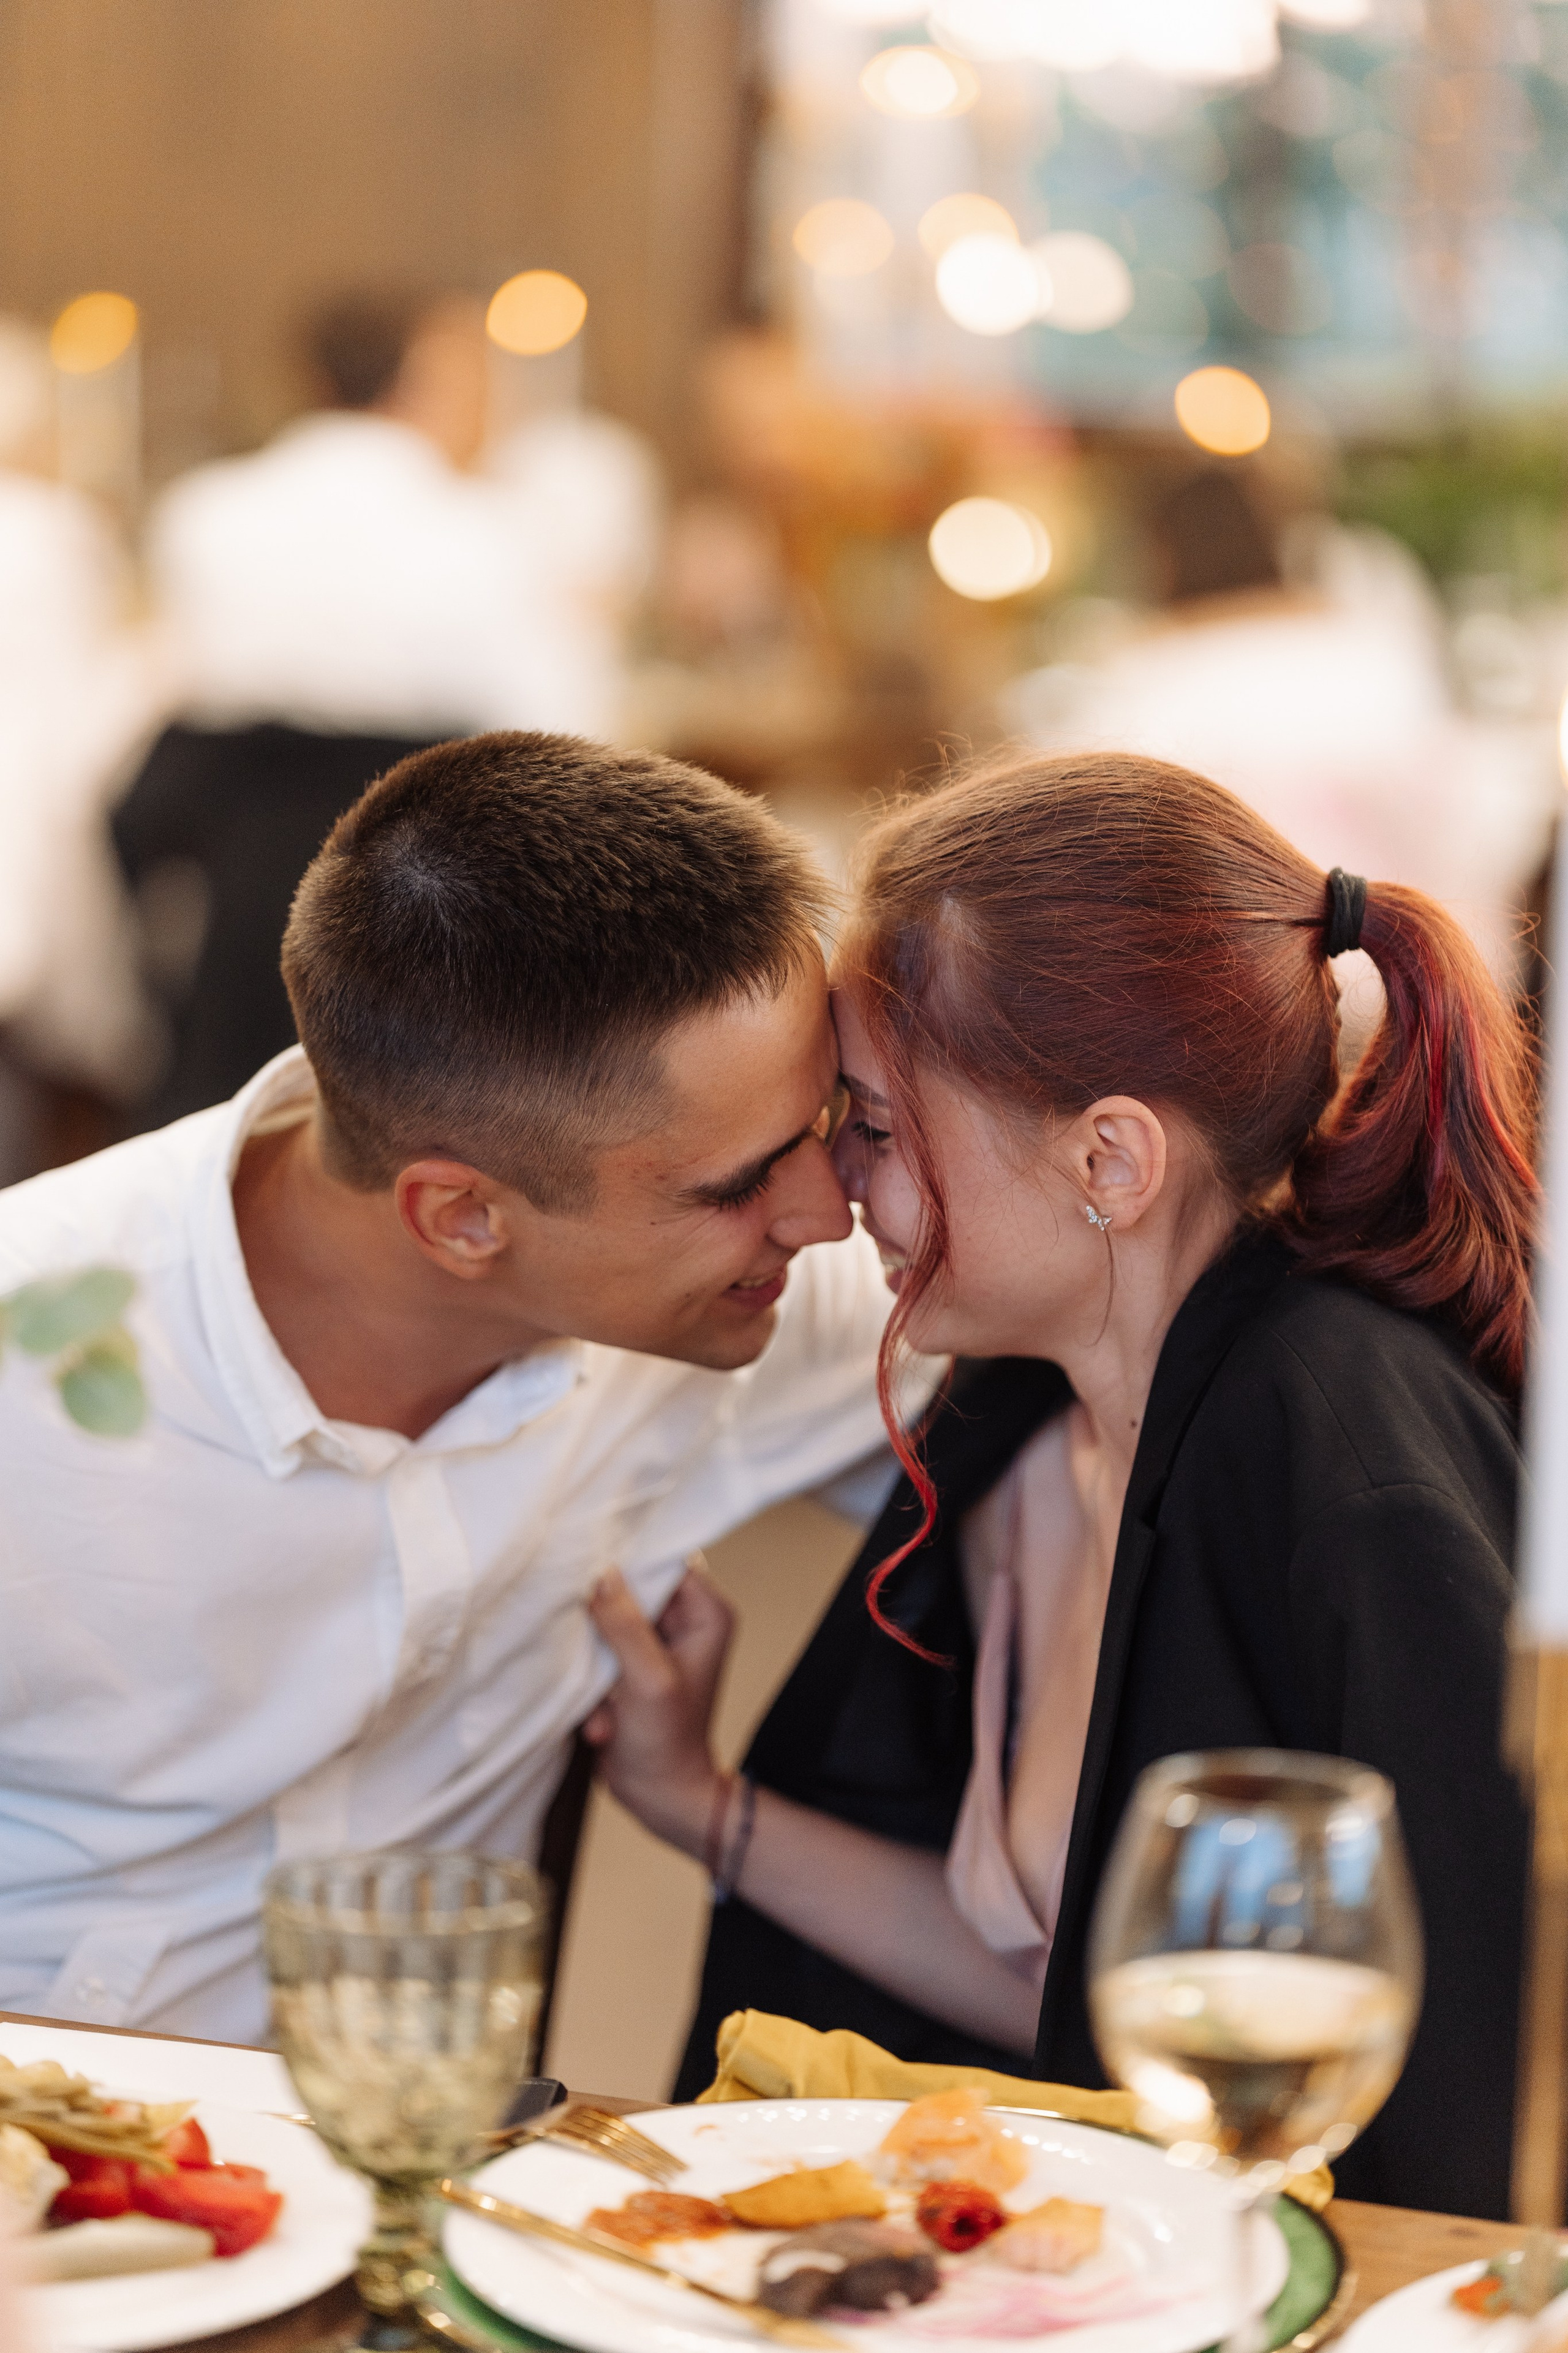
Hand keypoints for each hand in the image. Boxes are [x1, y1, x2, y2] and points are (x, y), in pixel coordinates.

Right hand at [583, 1561, 735, 1853]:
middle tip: (597, 1659)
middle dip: (602, 1624)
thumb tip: (601, 1575)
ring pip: (605, 1622)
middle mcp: (684, 1621)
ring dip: (594, 1662)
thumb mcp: (647, 1680)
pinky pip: (597, 1651)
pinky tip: (604, 1721)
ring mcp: (654, 1643)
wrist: (659, 1797)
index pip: (662, 1562)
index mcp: (706, 1614)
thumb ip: (625, 1625)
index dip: (625, 1564)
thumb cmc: (667, 1745)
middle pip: (628, 1590)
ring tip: (607, 1706)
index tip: (588, 1569)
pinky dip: (592, 1684)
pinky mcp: (629, 1664)